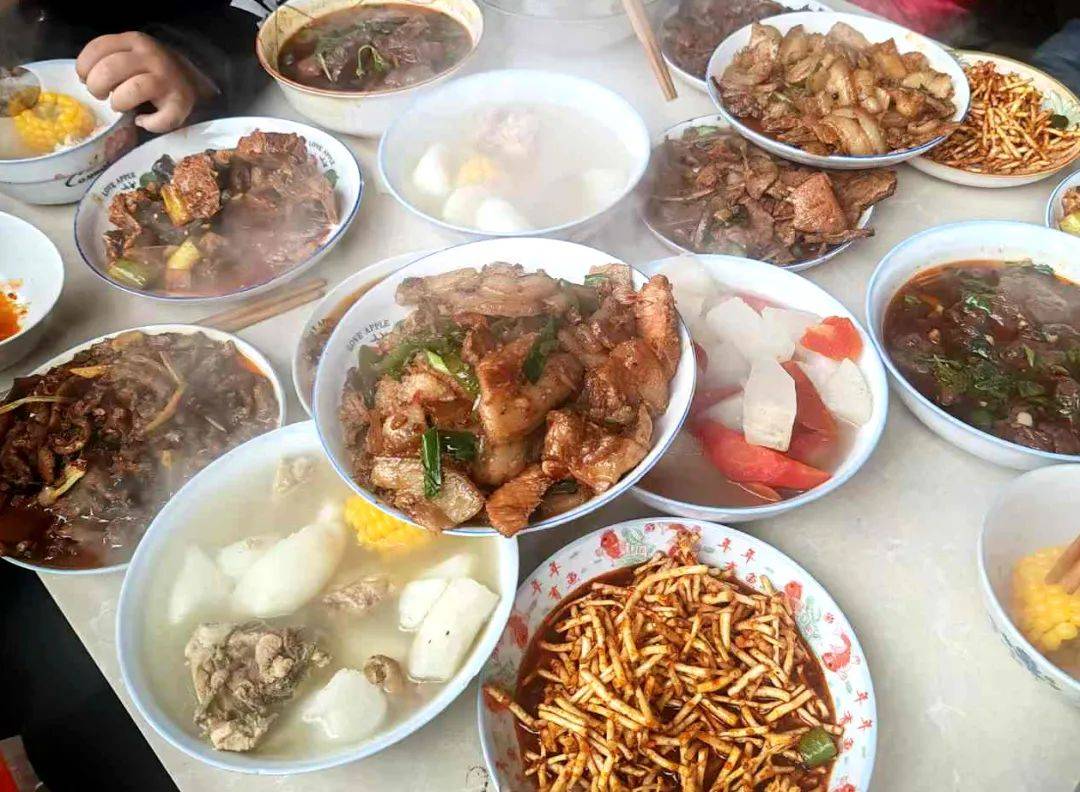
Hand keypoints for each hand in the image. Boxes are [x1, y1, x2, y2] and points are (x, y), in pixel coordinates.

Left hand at [76, 32, 206, 132]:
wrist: (194, 81)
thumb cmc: (153, 71)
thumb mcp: (131, 54)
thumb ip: (109, 58)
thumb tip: (86, 78)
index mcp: (135, 41)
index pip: (98, 48)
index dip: (84, 66)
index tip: (84, 78)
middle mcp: (151, 56)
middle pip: (110, 69)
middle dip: (96, 86)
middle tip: (100, 95)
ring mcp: (167, 79)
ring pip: (132, 90)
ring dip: (119, 102)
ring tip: (119, 106)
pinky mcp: (181, 103)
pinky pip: (160, 118)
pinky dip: (149, 124)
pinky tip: (144, 122)